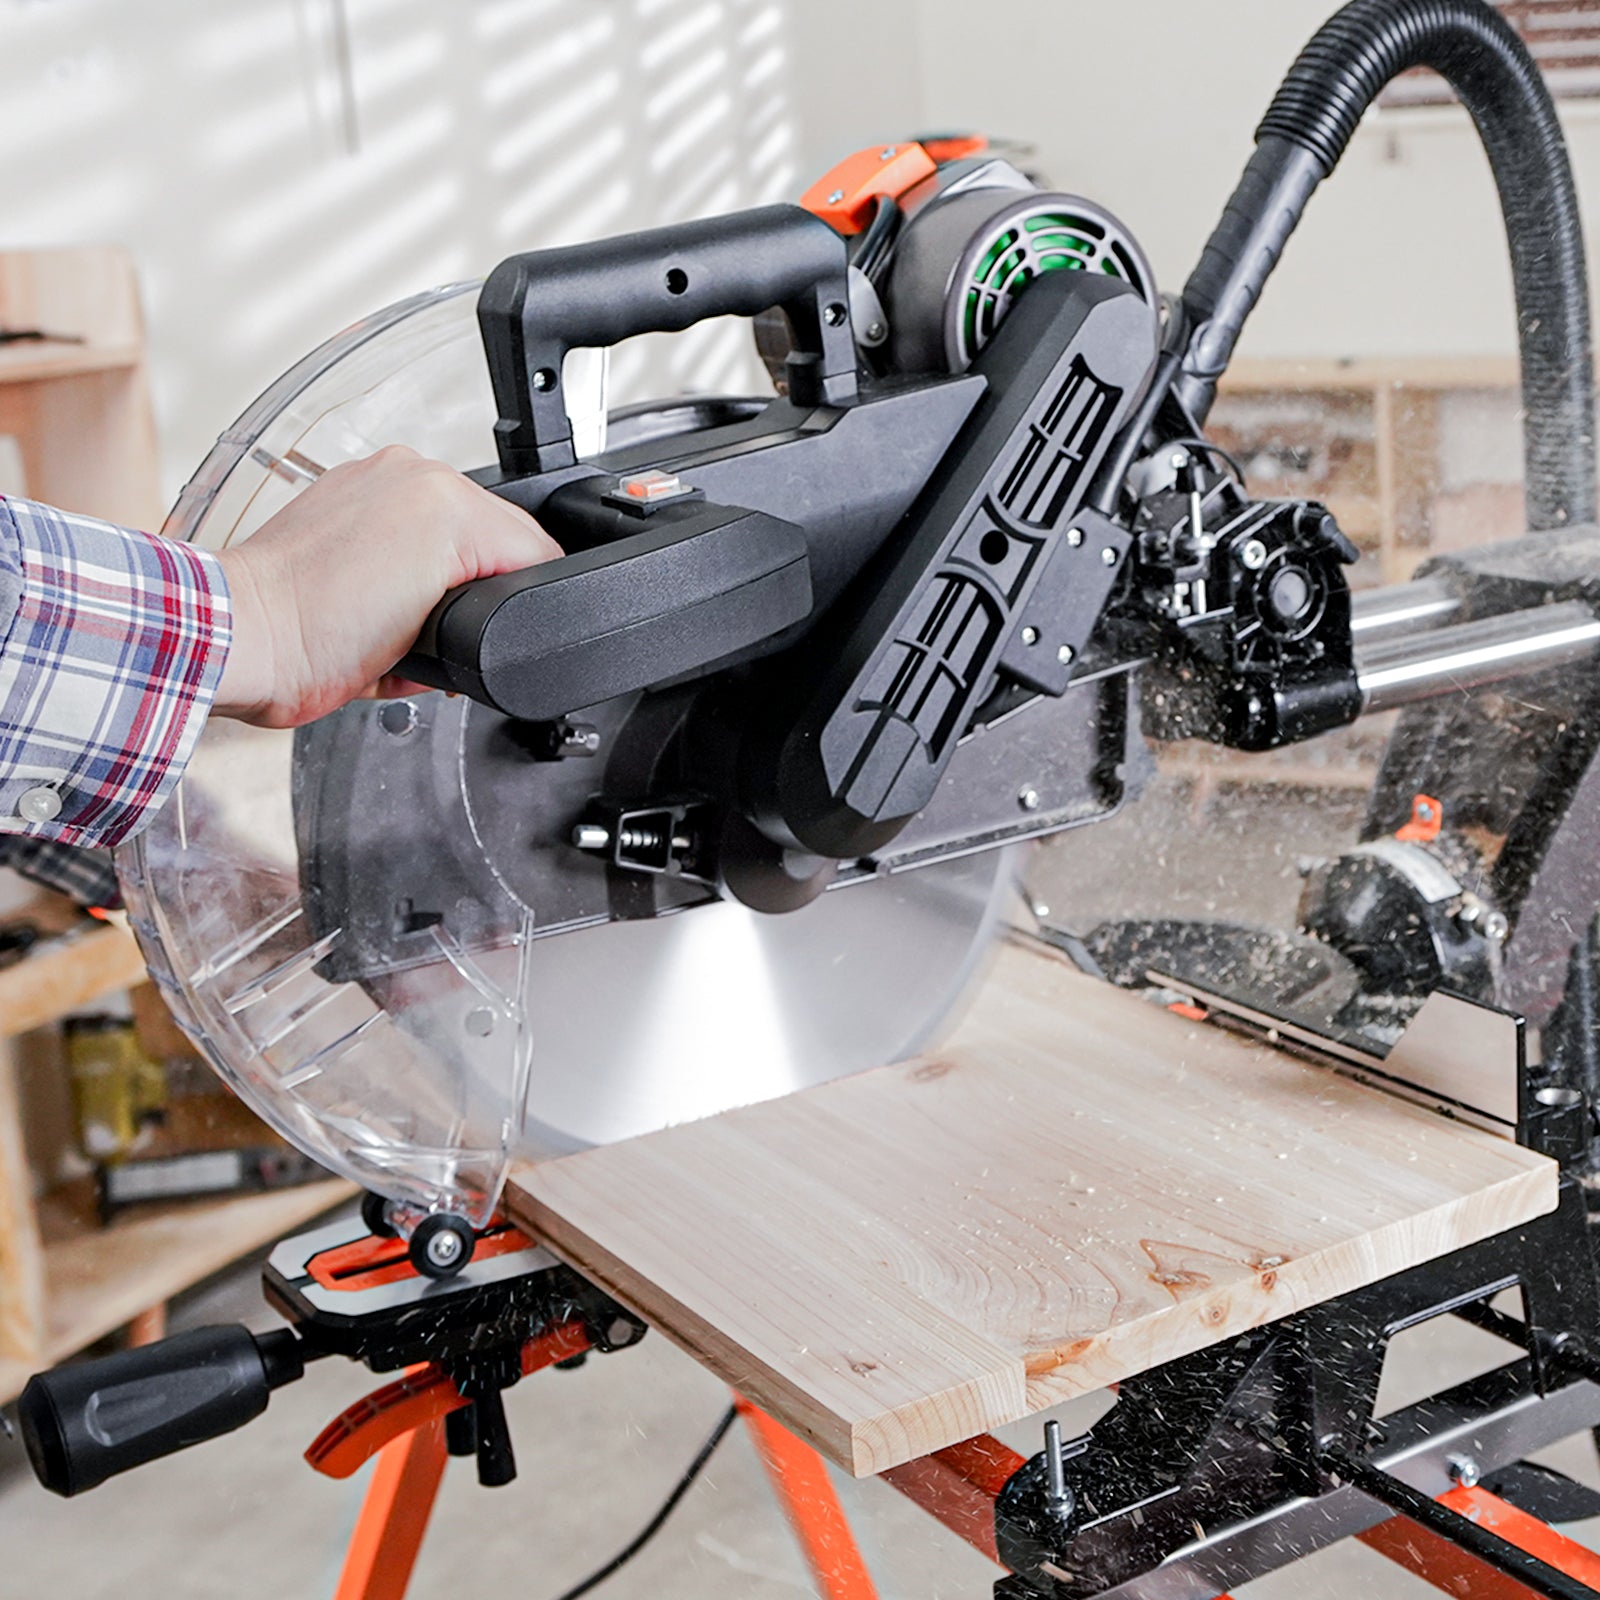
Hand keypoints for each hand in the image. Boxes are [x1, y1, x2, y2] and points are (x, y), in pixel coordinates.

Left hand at [213, 446, 561, 726]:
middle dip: (484, 587)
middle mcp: (411, 475)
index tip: (503, 634)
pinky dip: (406, 558)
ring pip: (451, 527)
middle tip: (452, 629)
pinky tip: (385, 597)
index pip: (531, 546)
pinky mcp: (342, 490)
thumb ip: (493, 613)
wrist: (244, 639)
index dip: (526, 601)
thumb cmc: (317, 644)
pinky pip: (406, 519)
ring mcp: (374, 478)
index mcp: (445, 500)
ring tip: (413, 615)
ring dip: (447, 572)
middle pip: (493, 534)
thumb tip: (507, 613)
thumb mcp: (439, 641)